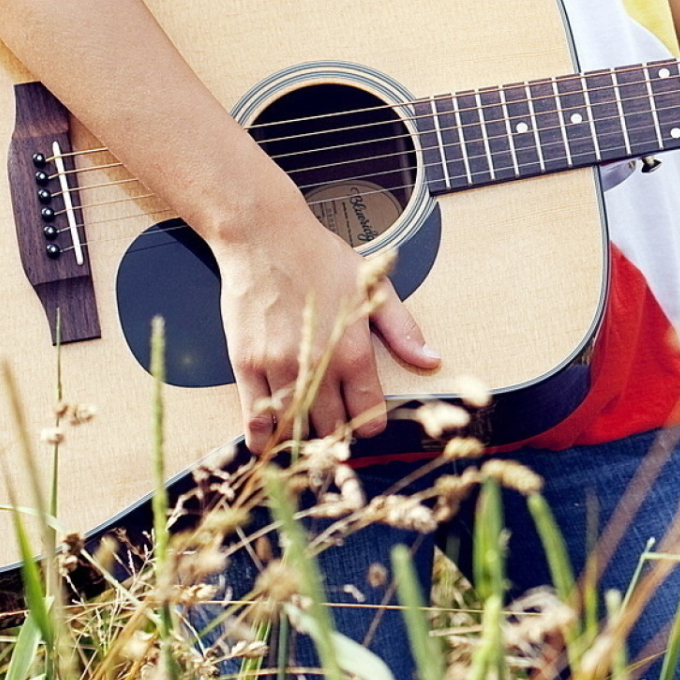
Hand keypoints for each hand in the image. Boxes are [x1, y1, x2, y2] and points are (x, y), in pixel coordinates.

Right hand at [211, 193, 438, 453]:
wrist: (266, 237)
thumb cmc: (320, 257)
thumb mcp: (375, 286)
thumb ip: (403, 330)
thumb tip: (432, 361)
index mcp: (353, 352)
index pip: (368, 414)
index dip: (370, 423)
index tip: (366, 420)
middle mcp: (317, 367)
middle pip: (331, 427)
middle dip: (337, 433)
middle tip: (336, 428)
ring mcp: (279, 368)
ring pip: (293, 426)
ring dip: (302, 437)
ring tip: (307, 434)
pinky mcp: (247, 364)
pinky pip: (254, 416)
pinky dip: (261, 436)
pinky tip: (267, 442)